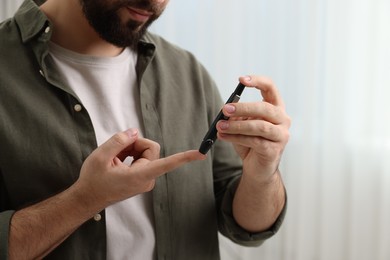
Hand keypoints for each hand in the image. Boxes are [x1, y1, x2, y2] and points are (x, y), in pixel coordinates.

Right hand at [75, 128, 204, 207]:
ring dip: (131, 150)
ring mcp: (146, 180)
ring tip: (115, 159)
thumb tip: (134, 131)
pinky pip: (142, 158)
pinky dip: (131, 155)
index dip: (184, 157)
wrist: (87, 198)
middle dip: (135, 144)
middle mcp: (147, 179)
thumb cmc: (93, 180)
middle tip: (117, 150)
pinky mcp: (143, 178)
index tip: (201, 154)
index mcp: (139, 176)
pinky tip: (118, 162)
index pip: (167, 164)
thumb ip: (120, 140)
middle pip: (151, 148)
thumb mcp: (101, 156)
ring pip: (146, 152)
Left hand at [216, 75, 290, 180]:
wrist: (257, 168)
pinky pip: (254, 141)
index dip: (257, 81)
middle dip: (243, 108)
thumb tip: (227, 109)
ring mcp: (281, 136)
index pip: (271, 88)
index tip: (241, 80)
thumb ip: (237, 115)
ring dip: (236, 126)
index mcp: (276, 109)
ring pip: (259, 126)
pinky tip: (223, 136)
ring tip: (219, 126)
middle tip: (225, 109)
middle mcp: (282, 120)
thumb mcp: (242, 124)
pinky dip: (236, 138)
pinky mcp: (274, 150)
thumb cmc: (250, 143)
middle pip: (265, 108)